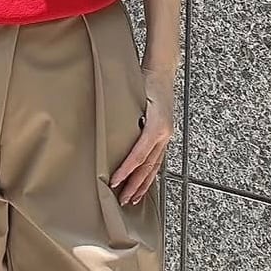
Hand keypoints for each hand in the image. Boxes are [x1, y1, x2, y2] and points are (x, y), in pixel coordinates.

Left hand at [108, 65, 174, 205]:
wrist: (162, 72)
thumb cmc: (145, 81)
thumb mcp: (132, 97)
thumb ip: (122, 116)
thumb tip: (104, 134)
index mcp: (157, 126)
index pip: (139, 155)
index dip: (126, 170)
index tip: (114, 181)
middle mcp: (164, 134)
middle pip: (148, 166)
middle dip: (135, 185)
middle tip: (122, 199)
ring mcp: (166, 136)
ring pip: (155, 166)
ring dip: (143, 184)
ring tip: (133, 199)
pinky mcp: (164, 136)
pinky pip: (157, 160)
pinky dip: (150, 174)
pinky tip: (143, 183)